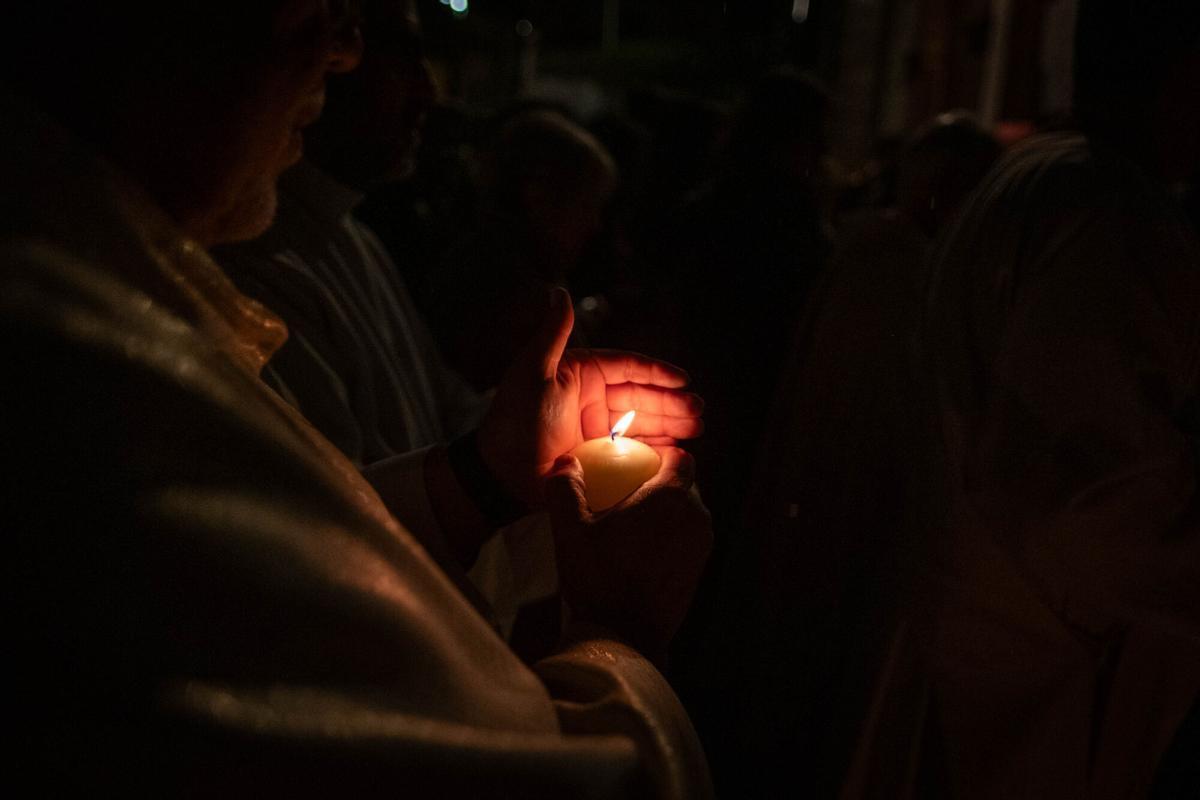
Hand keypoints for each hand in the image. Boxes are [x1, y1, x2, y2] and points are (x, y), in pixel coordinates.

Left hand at [478, 287, 703, 505]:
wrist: (500, 471)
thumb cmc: (515, 418)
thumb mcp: (534, 371)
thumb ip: (553, 333)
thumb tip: (558, 291)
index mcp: (583, 374)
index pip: (628, 367)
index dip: (658, 373)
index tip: (683, 379)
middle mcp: (594, 399)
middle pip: (643, 397)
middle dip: (673, 402)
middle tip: (698, 410)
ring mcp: (599, 430)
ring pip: (644, 422)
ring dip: (672, 424)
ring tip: (696, 428)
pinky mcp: (601, 457)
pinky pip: (635, 451)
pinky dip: (657, 449)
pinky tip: (678, 450)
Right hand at [546, 447, 712, 662]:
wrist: (626, 637)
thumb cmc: (598, 580)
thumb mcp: (570, 531)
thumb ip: (566, 489)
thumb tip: (566, 461)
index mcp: (670, 499)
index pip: (681, 458)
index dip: (661, 454)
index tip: (635, 462)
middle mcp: (696, 516)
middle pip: (686, 484)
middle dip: (663, 481)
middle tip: (629, 490)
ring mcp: (703, 545)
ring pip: (689, 512)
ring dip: (668, 511)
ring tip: (635, 521)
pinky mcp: (701, 568)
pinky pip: (689, 537)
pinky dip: (671, 535)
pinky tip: (642, 549)